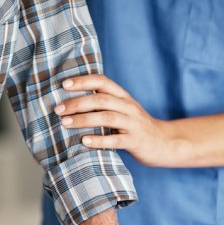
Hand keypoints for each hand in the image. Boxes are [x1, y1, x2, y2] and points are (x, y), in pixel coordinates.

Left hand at [57, 74, 182, 166]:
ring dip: (84, 119)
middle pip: (101, 99)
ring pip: (107, 117)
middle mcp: (128, 107)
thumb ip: (104, 104)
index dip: (83, 81)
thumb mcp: (123, 110)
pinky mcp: (136, 141)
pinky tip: (84, 141)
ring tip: (65, 123)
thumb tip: (72, 102)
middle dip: (77, 103)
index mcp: (123, 97)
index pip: (102, 82)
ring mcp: (133, 124)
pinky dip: (99, 140)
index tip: (64, 84)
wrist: (165, 143)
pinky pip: (116, 140)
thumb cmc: (137, 127)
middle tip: (58, 109)